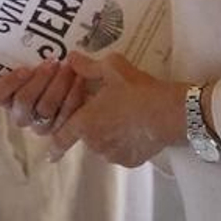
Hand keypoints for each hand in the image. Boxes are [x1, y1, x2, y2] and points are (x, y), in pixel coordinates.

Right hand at [0, 60, 87, 134]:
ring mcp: (40, 123)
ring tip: (68, 68)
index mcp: (4, 97)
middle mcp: (19, 114)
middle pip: (24, 103)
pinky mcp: (62, 126)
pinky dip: (74, 94)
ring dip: (58, 86)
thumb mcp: (17, 59)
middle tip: (52, 62)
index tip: (25, 68)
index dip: (8, 84)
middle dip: (39, 81)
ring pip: (46, 109)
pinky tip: (80, 78)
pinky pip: (66, 114)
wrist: (70, 75)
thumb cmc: (39, 66)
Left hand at [51, 53, 186, 167]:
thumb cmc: (137, 90)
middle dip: (93, 126)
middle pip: (86, 137)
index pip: (61, 139)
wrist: (169, 113)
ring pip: (104, 145)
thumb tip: (71, 58)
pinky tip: (137, 128)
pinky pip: (122, 152)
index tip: (51, 154)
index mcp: (84, 123)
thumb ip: (88, 66)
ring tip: (126, 117)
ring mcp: (112, 154)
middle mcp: (94, 143)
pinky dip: (125, 143)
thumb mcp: (112, 68)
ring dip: (109, 135)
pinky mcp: (130, 161)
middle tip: (109, 111)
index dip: (55, 146)